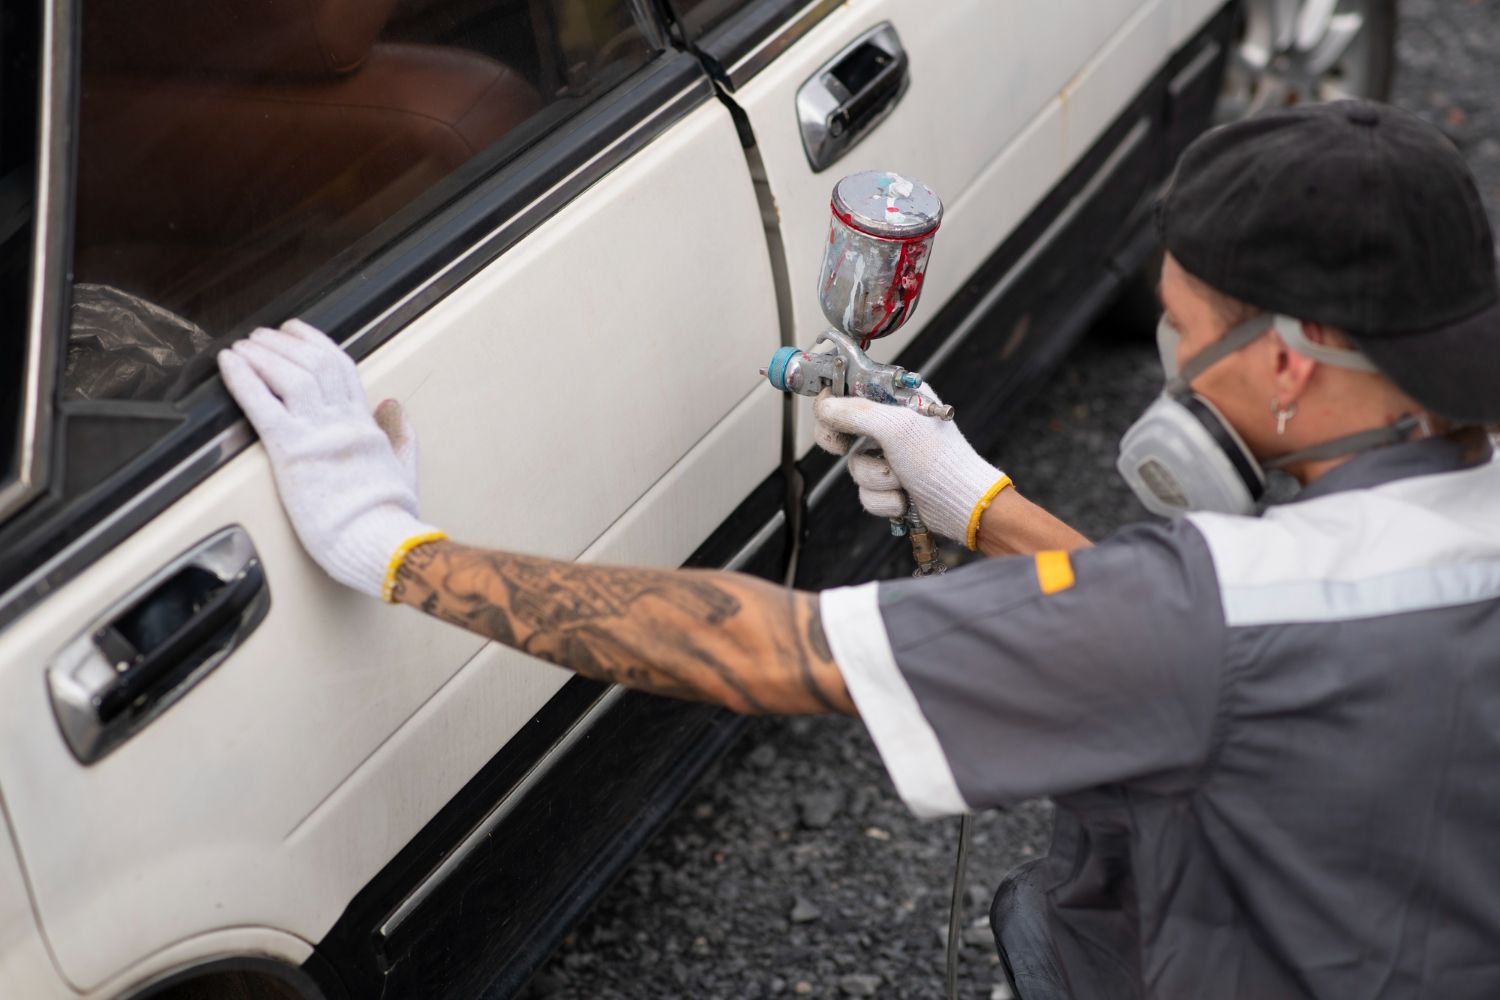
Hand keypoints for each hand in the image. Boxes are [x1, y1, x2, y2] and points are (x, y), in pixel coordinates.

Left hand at [217, 320, 443, 598]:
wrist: (381, 541)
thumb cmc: (389, 516)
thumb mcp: (403, 467)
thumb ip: (399, 434)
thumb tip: (392, 406)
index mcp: (364, 424)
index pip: (340, 367)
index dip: (315, 343)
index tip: (296, 332)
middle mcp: (341, 421)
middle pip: (312, 362)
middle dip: (283, 342)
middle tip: (261, 335)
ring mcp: (317, 433)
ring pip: (290, 373)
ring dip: (263, 354)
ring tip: (244, 345)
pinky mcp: (292, 452)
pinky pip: (263, 404)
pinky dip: (243, 379)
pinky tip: (229, 363)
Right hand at [813, 385, 1008, 547]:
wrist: (961, 505)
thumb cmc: (941, 460)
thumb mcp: (895, 427)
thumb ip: (855, 412)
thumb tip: (825, 407)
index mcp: (898, 397)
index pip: (852, 386)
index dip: (833, 398)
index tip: (825, 410)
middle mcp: (892, 422)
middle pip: (841, 425)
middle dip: (842, 442)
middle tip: (842, 446)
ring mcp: (890, 453)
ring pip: (853, 464)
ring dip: (874, 477)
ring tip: (901, 478)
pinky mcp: (890, 482)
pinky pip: (865, 491)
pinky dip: (883, 499)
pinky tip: (904, 497)